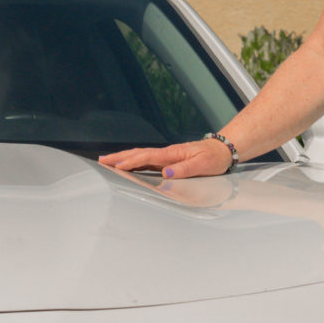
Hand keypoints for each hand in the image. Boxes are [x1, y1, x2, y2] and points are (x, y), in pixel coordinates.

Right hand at [99, 138, 233, 178]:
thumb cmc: (213, 158)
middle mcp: (166, 154)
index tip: (117, 165)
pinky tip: (127, 165)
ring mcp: (166, 157)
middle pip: (138, 154)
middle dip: (119, 157)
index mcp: (172, 154)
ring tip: (108, 161)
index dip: (132, 161)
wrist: (222, 149)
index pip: (147, 157)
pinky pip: (147, 160)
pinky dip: (134, 161)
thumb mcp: (203, 165)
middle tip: (102, 160)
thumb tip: (167, 173)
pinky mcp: (168, 160)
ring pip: (140, 156)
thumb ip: (185, 169)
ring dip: (123, 158)